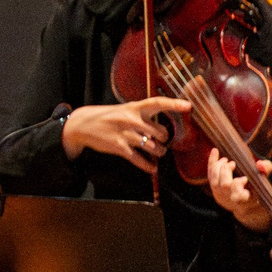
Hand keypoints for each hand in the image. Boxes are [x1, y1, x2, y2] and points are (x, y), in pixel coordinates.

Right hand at [60, 98, 182, 173]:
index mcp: (135, 107)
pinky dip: (147, 165)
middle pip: (160, 132)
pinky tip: (152, 168)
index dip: (174, 104)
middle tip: (162, 141)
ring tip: (159, 153)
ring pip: (152, 147)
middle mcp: (132, 120)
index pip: (158, 103)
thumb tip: (160, 127)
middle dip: (164, 139)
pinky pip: (138, 159)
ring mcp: (126, 134)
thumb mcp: (124, 109)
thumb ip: (142, 116)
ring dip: (158, 152)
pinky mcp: (119, 148)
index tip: (188, 106)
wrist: (83, 125)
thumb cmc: (107, 117)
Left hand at [207, 147, 271, 232]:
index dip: (238, 185)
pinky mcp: (214, 190)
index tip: (245, 178)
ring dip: (218, 167)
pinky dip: (211, 162)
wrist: (245, 205)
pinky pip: (210, 176)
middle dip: (227, 171)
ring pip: (214, 181)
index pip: (239, 196)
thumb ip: (266, 170)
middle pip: (224, 185)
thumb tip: (260, 163)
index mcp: (245, 199)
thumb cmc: (256, 190)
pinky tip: (215, 150)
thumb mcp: (264, 181)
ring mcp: (221, 195)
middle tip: (233, 163)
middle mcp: (231, 198)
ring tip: (225, 159)